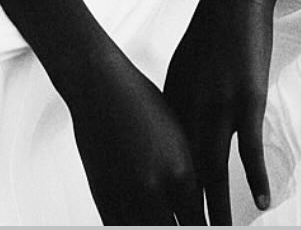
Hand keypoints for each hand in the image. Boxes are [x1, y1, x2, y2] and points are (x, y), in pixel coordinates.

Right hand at [68, 48, 205, 225]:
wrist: (99, 86)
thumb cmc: (142, 102)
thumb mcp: (177, 136)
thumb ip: (189, 175)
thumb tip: (199, 209)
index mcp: (179, 171)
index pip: (200, 224)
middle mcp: (153, 188)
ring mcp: (125, 195)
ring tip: (168, 226)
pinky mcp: (102, 197)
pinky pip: (120, 228)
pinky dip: (135, 229)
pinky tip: (144, 224)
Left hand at [163, 0, 276, 224]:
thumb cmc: (212, 32)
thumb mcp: (186, 69)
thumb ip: (181, 103)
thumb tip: (176, 135)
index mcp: (171, 102)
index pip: (165, 162)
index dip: (164, 194)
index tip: (160, 223)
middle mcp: (188, 107)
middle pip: (186, 172)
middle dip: (185, 211)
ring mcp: (217, 103)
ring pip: (215, 166)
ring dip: (218, 206)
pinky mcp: (246, 97)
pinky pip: (250, 145)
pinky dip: (256, 176)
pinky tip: (264, 201)